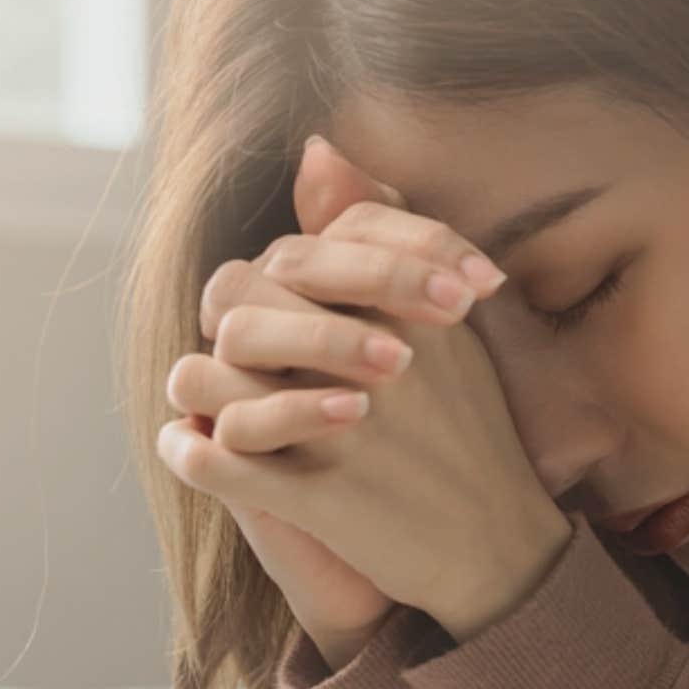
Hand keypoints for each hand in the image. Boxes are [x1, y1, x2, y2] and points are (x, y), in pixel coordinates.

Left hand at [158, 136, 572, 640]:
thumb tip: (316, 145)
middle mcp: (368, 363)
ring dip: (204, 388)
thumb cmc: (467, 428)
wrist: (498, 543)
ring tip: (219, 402)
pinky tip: (197, 450)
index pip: (288, 259)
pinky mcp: (315, 500)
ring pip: (207, 378)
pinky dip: (191, 454)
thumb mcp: (442, 320)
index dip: (280, 288)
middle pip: (236, 307)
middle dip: (234, 330)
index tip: (303, 316)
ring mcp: (339, 433)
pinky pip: (212, 461)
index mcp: (398, 313)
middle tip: (251, 356)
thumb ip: (386, 233)